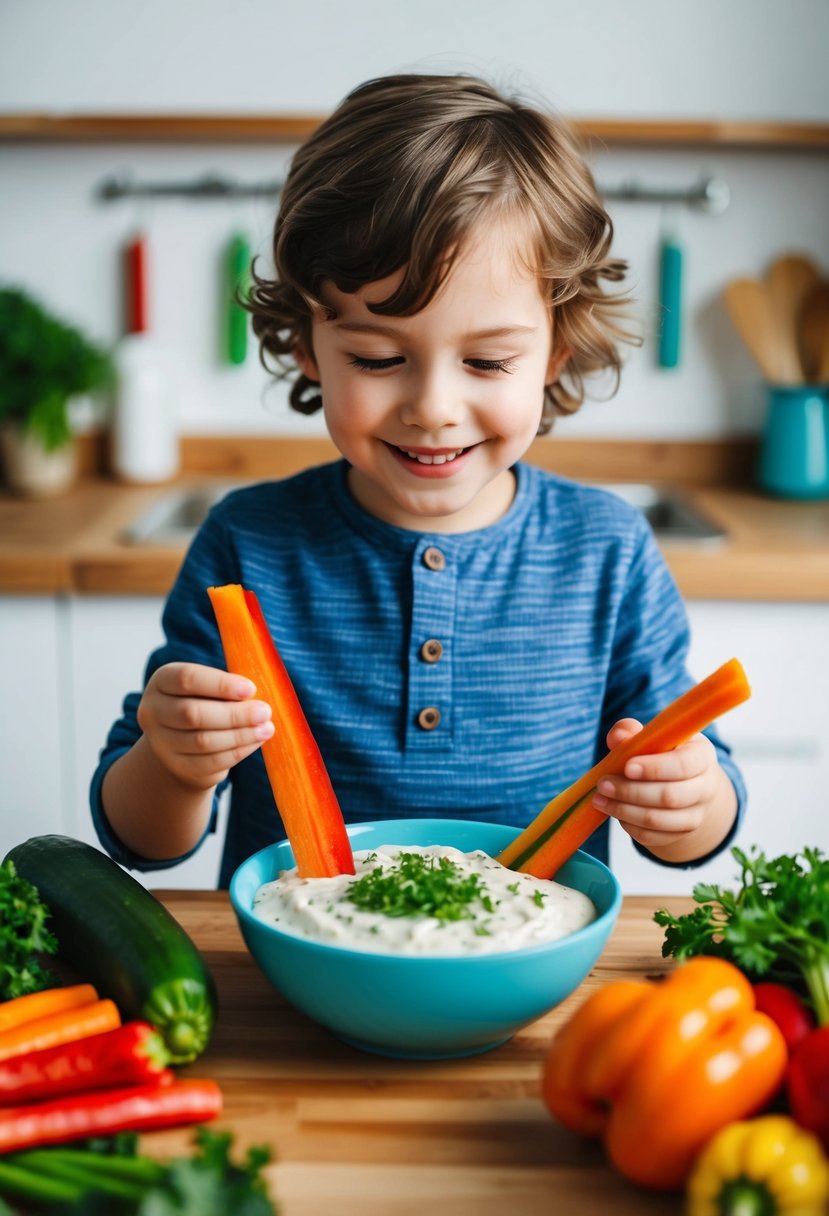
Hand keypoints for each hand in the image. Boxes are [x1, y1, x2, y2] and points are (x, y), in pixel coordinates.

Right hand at [136, 662, 273, 790]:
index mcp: (161, 681)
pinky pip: (210, 762)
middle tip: (264, 712)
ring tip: (266, 728)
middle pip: (193, 714)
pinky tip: (256, 742)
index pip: (186, 679)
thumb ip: (227, 687)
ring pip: (202, 741)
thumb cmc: (205, 702)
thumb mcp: (209, 687)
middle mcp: (153, 711)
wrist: (184, 740)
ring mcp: (161, 742)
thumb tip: (257, 697)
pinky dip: (237, 752)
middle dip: (234, 714)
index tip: (251, 689)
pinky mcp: (177, 765)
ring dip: (240, 735)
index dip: (220, 684)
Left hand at [591, 718, 728, 853]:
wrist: (683, 782)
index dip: (655, 768)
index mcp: (701, 756)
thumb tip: (618, 737)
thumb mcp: (651, 736)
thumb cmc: (662, 753)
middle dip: (631, 792)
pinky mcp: (679, 834)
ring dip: (624, 810)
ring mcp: (695, 815)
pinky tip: (614, 811)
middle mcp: (704, 788)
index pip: (683, 765)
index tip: (627, 767)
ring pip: (658, 820)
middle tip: (603, 784)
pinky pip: (651, 836)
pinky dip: (628, 825)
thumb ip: (631, 731)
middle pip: (670, 796)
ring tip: (600, 799)